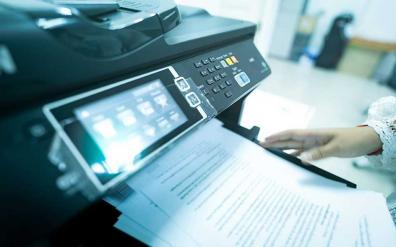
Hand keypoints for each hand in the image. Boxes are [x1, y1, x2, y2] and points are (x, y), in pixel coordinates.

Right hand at [261, 127, 381, 161]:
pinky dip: (295, 155)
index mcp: (314, 134)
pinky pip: (304, 152)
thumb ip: (319, 153)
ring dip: (283, 148)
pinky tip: (290, 158)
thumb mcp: (336, 147)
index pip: (292, 134)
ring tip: (270, 151)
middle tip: (261, 145)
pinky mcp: (320, 149)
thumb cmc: (352, 140)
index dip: (278, 136)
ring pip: (294, 146)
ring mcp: (315, 143)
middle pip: (289, 140)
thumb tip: (302, 159)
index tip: (266, 139)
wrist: (366, 140)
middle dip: (275, 142)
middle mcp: (312, 138)